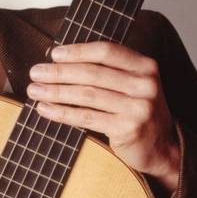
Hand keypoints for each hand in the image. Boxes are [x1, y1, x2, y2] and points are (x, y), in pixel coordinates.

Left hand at [27, 42, 180, 192]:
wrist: (162, 147)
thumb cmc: (137, 110)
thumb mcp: (131, 84)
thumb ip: (105, 70)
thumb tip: (57, 59)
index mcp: (145, 66)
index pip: (106, 51)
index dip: (77, 51)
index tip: (53, 54)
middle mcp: (145, 84)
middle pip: (92, 73)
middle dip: (59, 72)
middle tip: (35, 72)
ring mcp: (138, 107)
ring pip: (86, 95)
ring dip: (55, 92)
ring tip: (34, 90)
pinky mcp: (128, 129)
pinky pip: (87, 117)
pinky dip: (62, 113)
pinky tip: (45, 109)